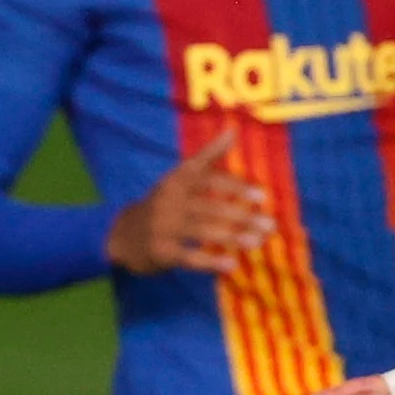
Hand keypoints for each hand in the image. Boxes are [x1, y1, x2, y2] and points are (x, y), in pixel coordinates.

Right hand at [106, 129, 274, 274]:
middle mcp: (169, 200)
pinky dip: (210, 261)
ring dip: (232, 237)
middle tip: (270, 225)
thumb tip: (233, 129)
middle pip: (209, 207)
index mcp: (177, 179)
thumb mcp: (181, 176)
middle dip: (242, 216)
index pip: (209, 180)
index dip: (235, 188)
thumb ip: (208, 155)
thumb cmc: (164, 203)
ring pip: (202, 231)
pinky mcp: (160, 251)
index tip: (262, 197)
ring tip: (257, 243)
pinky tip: (232, 265)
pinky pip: (189, 257)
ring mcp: (163, 226)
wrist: (124, 233)